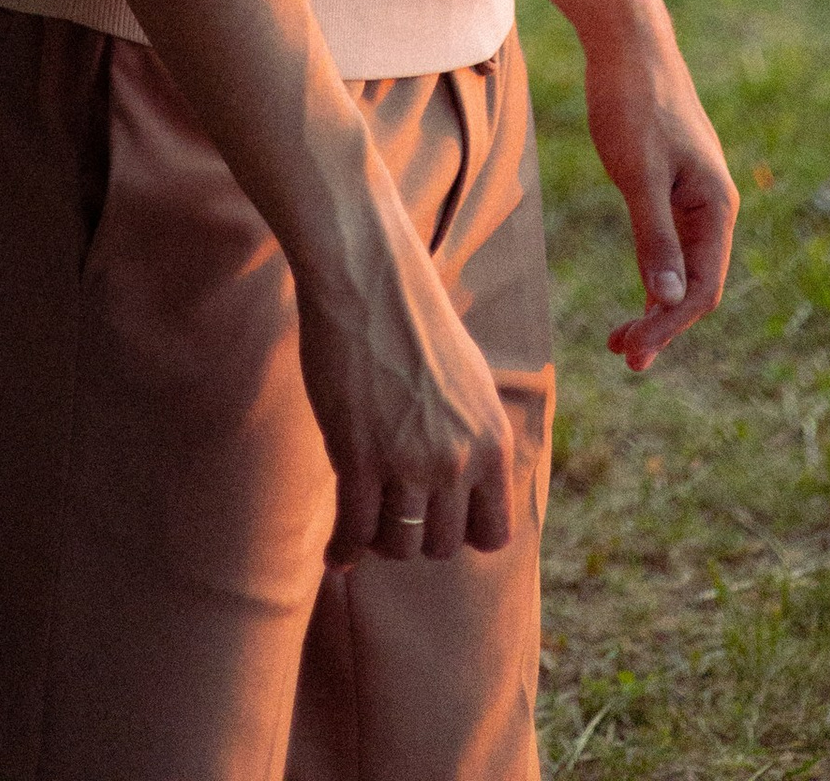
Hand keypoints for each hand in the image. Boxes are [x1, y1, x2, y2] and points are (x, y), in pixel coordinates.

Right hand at [295, 192, 515, 566]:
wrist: (367, 276)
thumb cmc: (412, 320)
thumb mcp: (468, 382)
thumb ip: (471, 438)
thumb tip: (463, 486)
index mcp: (492, 440)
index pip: (494, 533)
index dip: (464, 535)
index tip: (438, 522)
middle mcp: (458, 460)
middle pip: (442, 544)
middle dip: (416, 537)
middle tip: (392, 517)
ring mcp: (407, 461)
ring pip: (399, 544)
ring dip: (381, 541)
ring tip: (364, 526)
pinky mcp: (358, 455)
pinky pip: (356, 527)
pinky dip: (344, 548)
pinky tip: (336, 554)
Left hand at [580, 21, 739, 370]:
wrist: (627, 42)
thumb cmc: (633, 103)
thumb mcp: (639, 173)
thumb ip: (653, 235)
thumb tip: (666, 298)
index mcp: (716, 206)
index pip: (702, 287)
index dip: (669, 325)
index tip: (633, 351)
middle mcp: (712, 206)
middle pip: (695, 283)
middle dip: (662, 323)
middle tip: (622, 355)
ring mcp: (692, 195)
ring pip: (682, 264)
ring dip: (656, 302)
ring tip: (621, 338)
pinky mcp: (670, 183)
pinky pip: (669, 241)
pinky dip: (653, 269)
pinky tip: (638, 289)